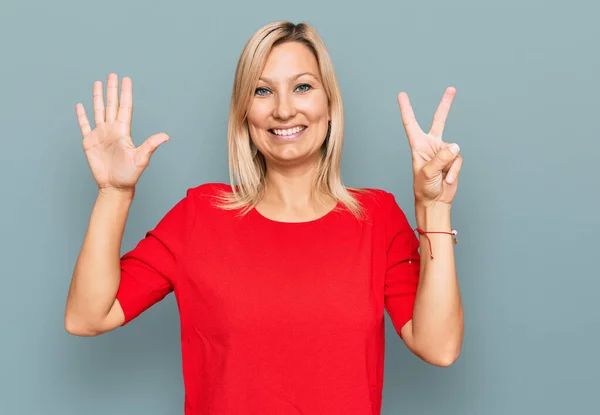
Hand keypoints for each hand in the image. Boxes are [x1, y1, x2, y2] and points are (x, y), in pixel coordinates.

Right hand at [75, 73, 168, 192]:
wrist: (115, 186)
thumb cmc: (129, 175)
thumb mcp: (141, 159)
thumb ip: (151, 145)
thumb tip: (166, 136)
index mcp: (123, 131)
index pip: (125, 107)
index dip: (125, 93)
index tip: (126, 79)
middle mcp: (112, 130)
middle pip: (111, 105)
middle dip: (111, 90)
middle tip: (112, 74)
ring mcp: (100, 135)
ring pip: (98, 111)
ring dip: (97, 97)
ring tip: (97, 83)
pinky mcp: (89, 142)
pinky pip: (84, 125)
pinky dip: (81, 115)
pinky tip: (80, 106)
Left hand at [398, 87, 462, 205]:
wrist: (435, 202)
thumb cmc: (424, 188)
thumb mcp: (427, 173)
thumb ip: (441, 158)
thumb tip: (455, 146)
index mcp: (418, 146)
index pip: (410, 124)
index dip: (406, 109)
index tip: (401, 95)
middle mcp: (431, 146)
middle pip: (439, 121)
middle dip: (446, 105)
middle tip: (451, 89)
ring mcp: (443, 152)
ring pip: (453, 150)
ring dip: (448, 166)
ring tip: (441, 177)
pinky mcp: (453, 159)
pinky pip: (458, 160)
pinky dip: (454, 171)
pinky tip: (447, 179)